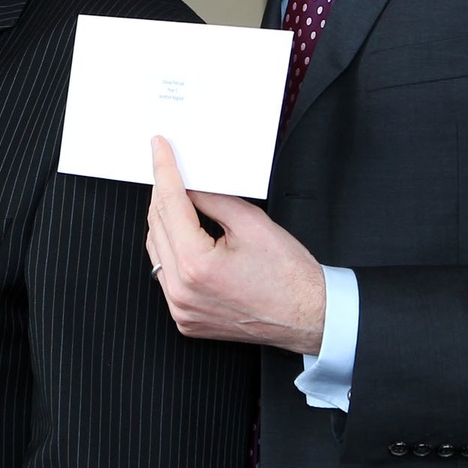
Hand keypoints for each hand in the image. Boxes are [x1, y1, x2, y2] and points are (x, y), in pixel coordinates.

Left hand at [145, 136, 326, 354]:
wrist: (310, 317)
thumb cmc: (290, 278)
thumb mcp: (252, 223)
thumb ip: (213, 198)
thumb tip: (190, 184)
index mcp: (196, 265)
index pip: (169, 204)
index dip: (164, 171)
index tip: (159, 149)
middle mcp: (182, 291)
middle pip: (157, 226)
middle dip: (163, 193)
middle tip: (170, 170)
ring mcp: (182, 309)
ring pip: (157, 251)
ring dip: (165, 222)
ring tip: (180, 200)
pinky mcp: (186, 319)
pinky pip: (166, 276)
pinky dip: (170, 251)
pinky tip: (184, 235)